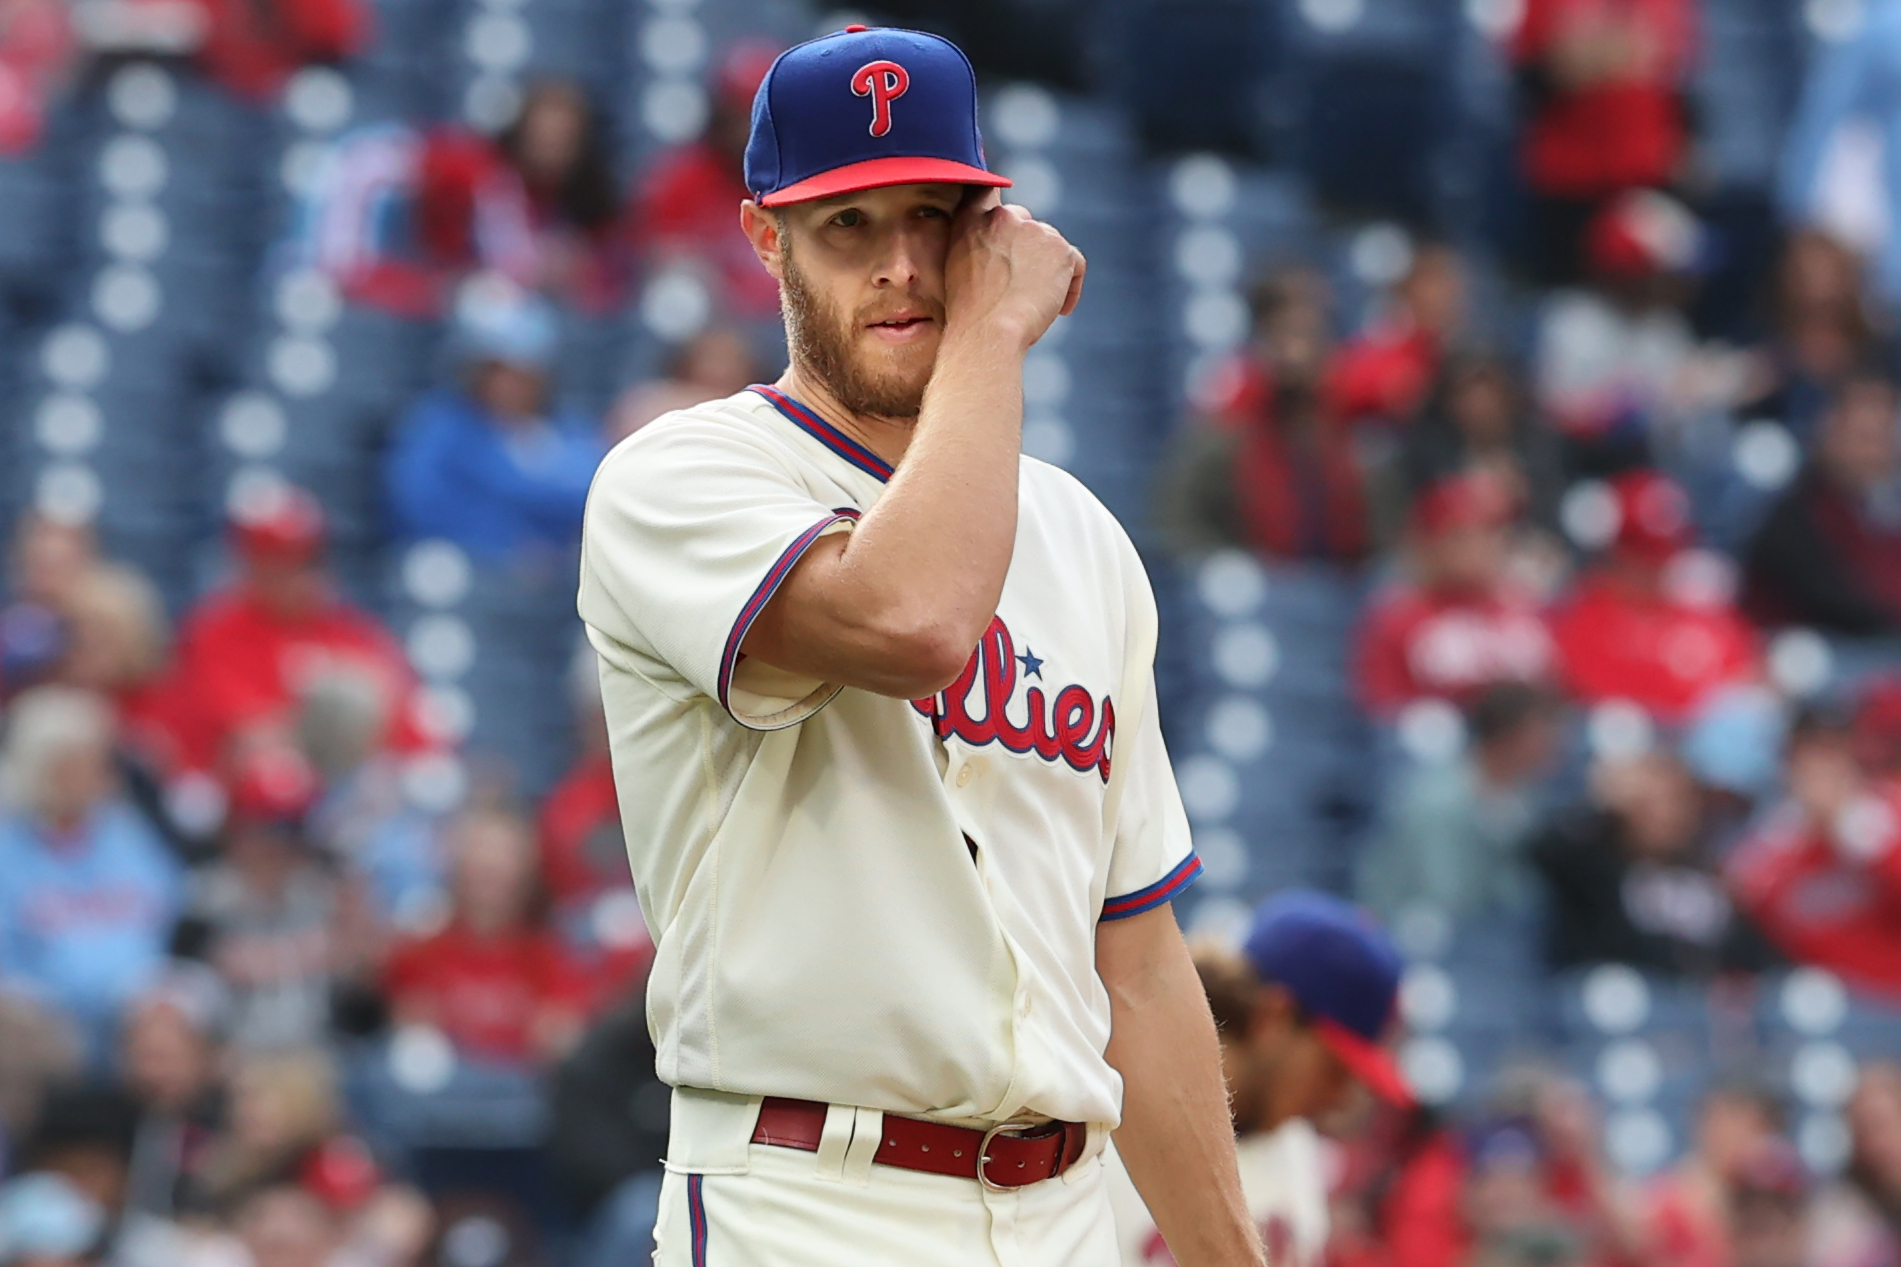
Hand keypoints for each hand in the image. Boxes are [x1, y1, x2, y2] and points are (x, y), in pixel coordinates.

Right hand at [942, 190, 1085, 349]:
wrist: (988, 331)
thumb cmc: (969, 313)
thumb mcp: (957, 267)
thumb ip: (976, 244)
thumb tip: (1005, 247)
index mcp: (972, 219)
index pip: (987, 190)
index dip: (998, 202)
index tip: (1006, 219)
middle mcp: (1004, 216)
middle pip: (1027, 224)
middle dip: (1028, 249)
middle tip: (1023, 285)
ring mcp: (1035, 230)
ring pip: (1051, 245)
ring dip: (1049, 271)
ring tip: (1038, 305)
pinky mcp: (1062, 250)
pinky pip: (1075, 264)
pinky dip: (1071, 287)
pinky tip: (1059, 311)